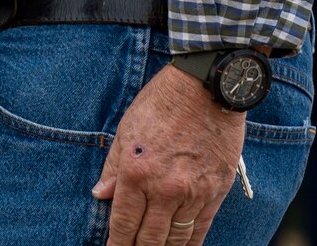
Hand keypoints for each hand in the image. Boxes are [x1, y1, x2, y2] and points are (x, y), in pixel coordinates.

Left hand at [92, 64, 244, 245]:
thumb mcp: (128, 128)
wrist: (208, 85)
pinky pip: (201, 228)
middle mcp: (165, 189)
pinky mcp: (216, 191)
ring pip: (175, 239)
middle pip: (149, 239)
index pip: (123, 224)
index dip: (116, 244)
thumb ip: (113, 166)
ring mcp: (193, 193)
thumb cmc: (164, 101)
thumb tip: (100, 194)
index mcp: (137, 172)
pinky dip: (190, 244)